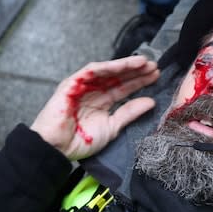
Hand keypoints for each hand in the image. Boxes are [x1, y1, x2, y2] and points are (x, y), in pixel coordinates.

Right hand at [30, 55, 158, 159]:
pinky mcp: (72, 83)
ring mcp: (83, 86)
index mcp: (102, 102)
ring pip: (108, 71)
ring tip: (144, 62)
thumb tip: (151, 102)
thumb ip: (130, 113)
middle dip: (136, 71)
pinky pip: (92, 71)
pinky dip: (108, 67)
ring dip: (125, 65)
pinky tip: (124, 64)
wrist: (56, 148)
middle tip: (154, 67)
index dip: (139, 82)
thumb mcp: (112, 127)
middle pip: (118, 78)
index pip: (124, 89)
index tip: (156, 77)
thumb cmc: (79, 141)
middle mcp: (94, 92)